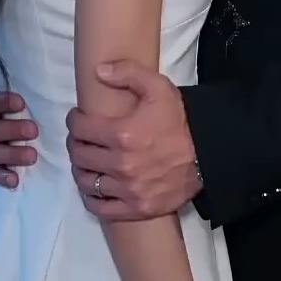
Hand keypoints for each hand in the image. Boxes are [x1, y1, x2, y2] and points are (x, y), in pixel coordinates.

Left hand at [67, 60, 201, 220]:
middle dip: (75, 143)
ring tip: (86, 160)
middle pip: (80, 155)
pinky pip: (100, 208)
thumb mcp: (158, 87)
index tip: (77, 118)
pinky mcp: (135, 208)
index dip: (74, 120)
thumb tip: (98, 71)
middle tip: (80, 137)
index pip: (81, 129)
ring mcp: (127, 190)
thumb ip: (127, 73)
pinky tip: (94, 186)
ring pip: (86, 182)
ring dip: (80, 169)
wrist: (207, 154)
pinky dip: (91, 197)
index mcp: (122, 134)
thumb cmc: (179, 120)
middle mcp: (121, 164)